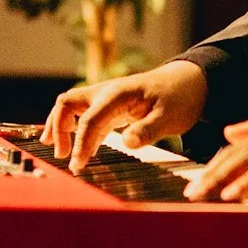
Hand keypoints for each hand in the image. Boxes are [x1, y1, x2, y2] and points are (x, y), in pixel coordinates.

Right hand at [45, 60, 209, 171]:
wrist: (189, 83)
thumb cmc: (180, 97)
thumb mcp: (171, 117)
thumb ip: (149, 129)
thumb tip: (128, 142)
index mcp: (118, 94)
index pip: (89, 119)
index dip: (80, 143)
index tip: (77, 164)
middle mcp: (106, 93)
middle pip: (67, 104)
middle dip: (58, 128)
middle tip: (62, 155)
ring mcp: (106, 99)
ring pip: (72, 107)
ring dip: (61, 126)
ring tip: (58, 151)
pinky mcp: (111, 107)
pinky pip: (85, 116)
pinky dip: (76, 130)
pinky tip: (77, 148)